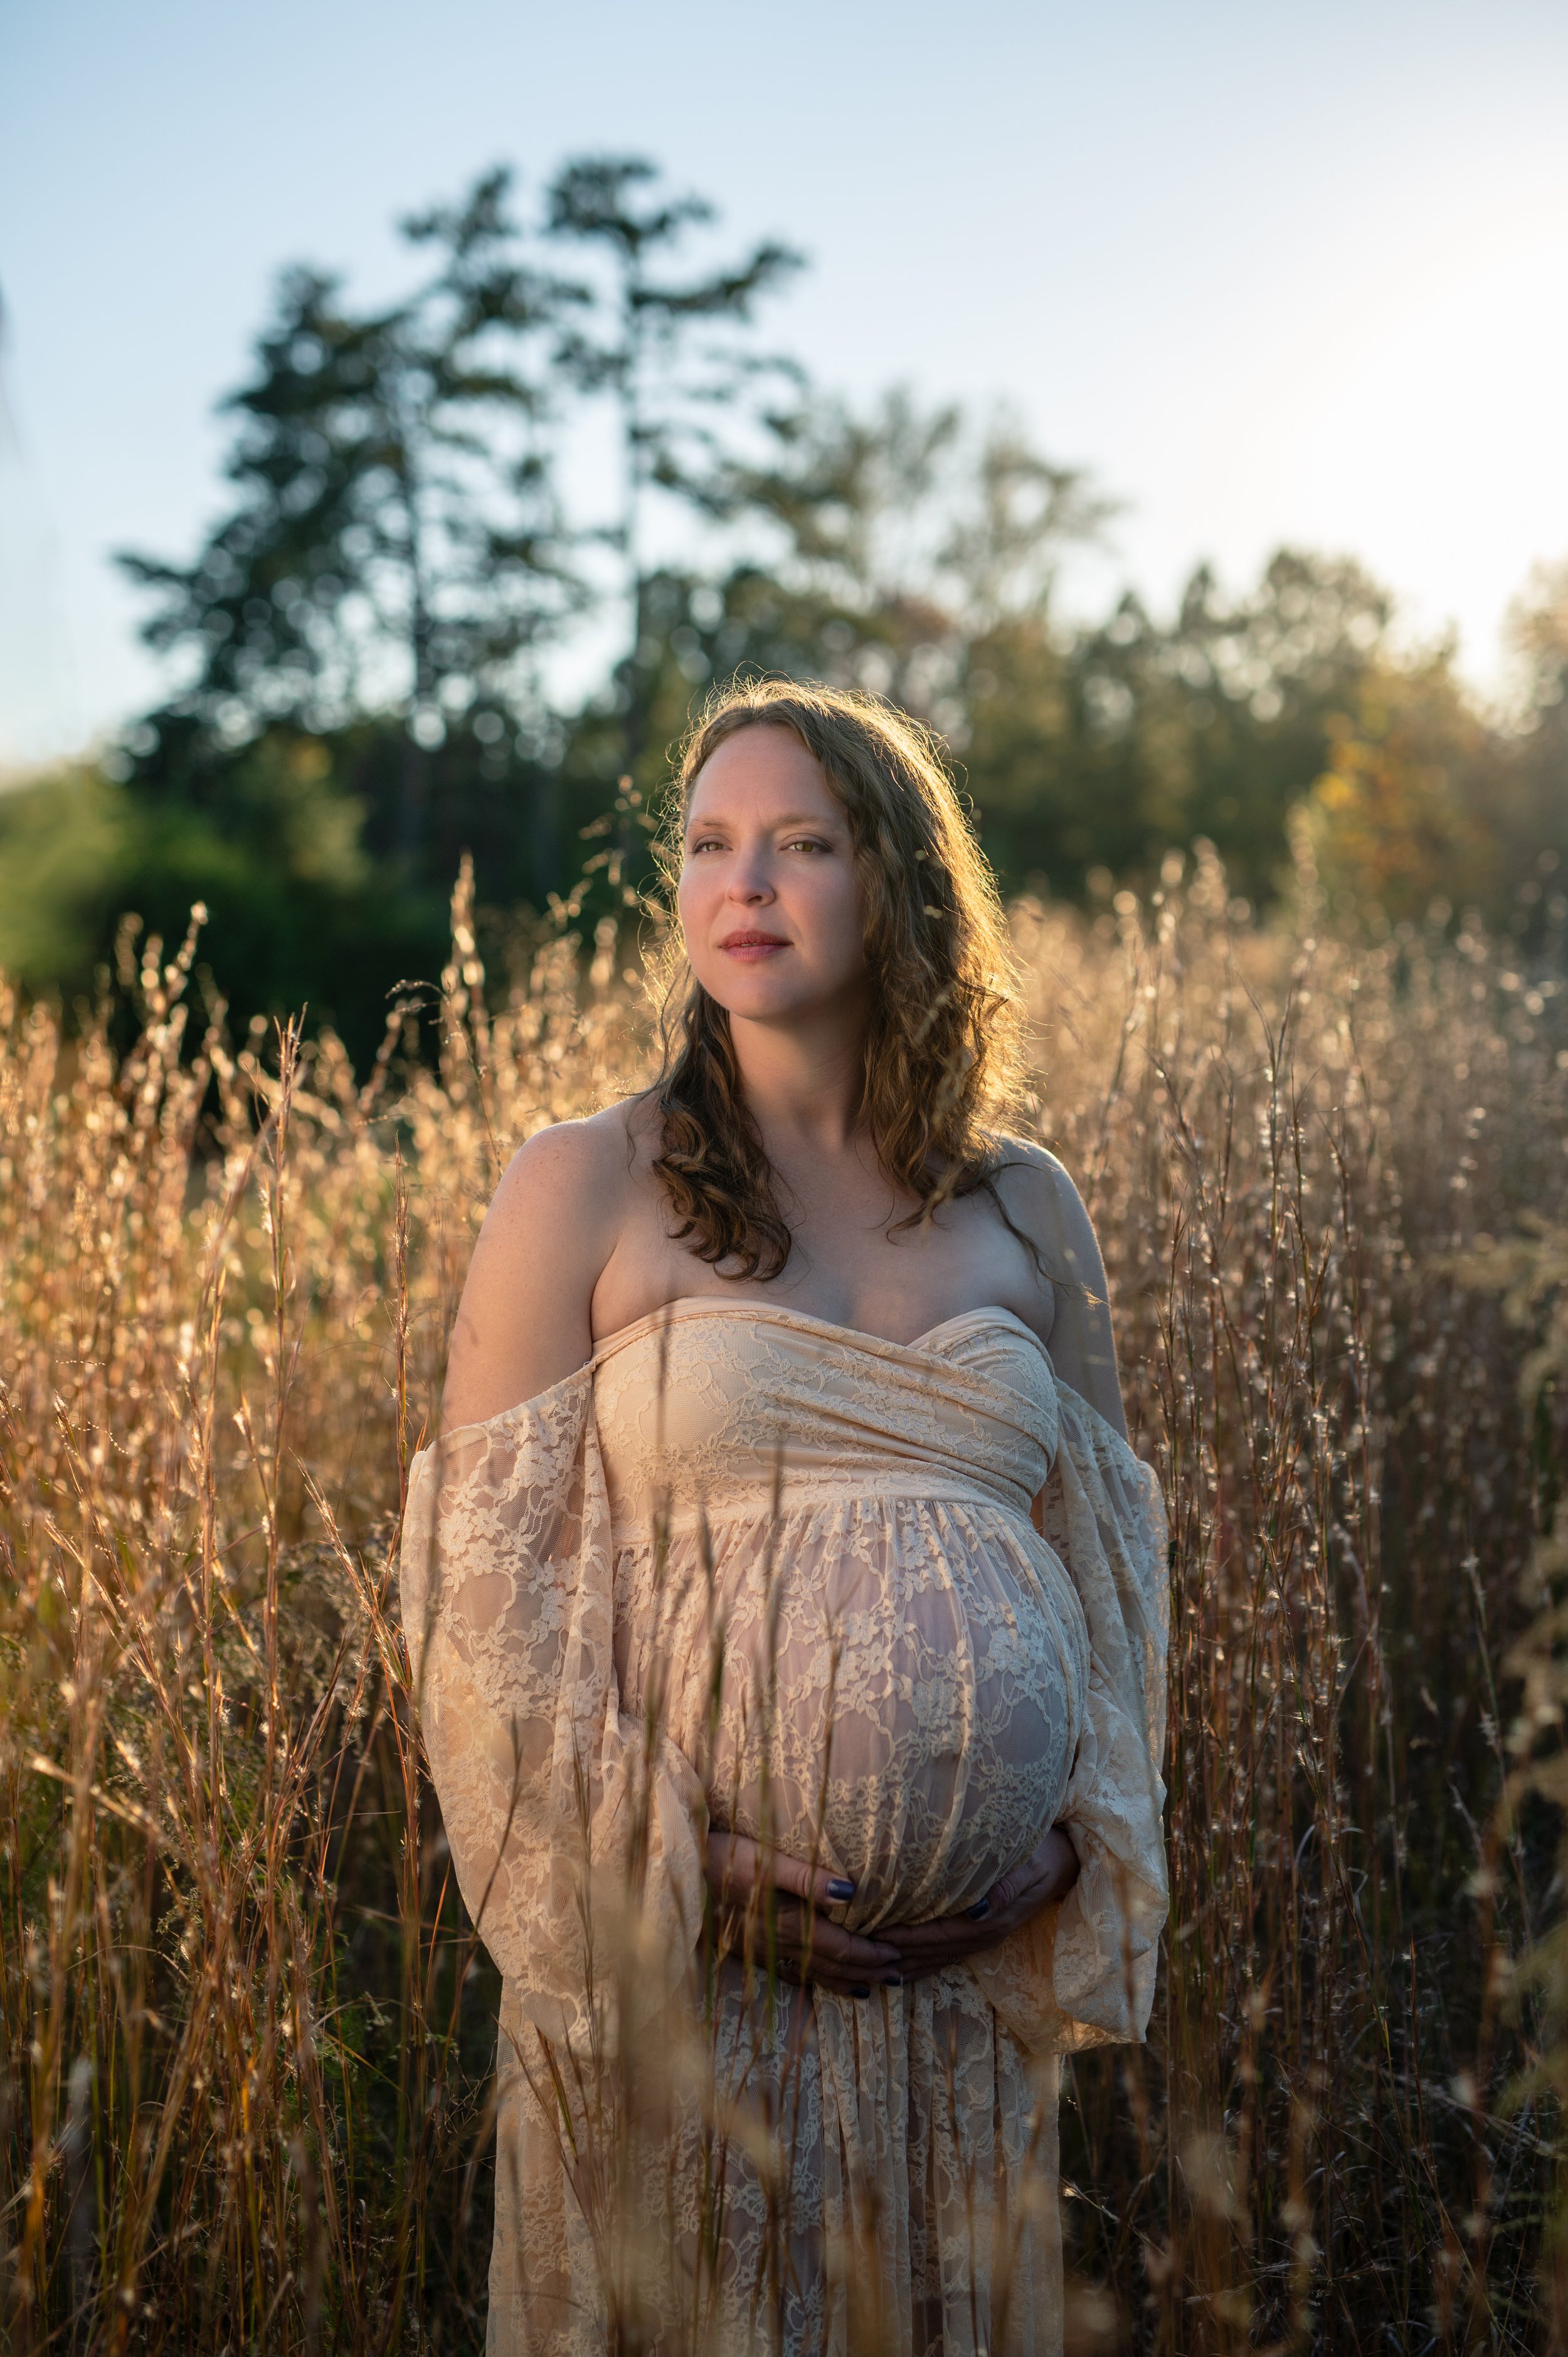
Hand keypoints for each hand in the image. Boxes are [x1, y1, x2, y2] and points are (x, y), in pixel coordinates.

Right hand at [704, 1832, 901, 1997]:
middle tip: (897, 1976)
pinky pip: (786, 1973)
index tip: (898, 1955)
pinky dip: (809, 1980)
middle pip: (830, 1965)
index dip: (870, 1954)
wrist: (671, 1874)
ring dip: (842, 1981)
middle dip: (866, 1972)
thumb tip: (850, 1893)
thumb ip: (806, 1878)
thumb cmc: (717, 1858)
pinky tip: (815, 1983)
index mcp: (786, 1922)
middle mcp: (776, 1943)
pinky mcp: (743, 1948)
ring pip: (810, 1973)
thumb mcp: (762, 1860)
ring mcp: (759, 1950)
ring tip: (868, 1988)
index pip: (840, 1947)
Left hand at [878, 1826, 1081, 1983]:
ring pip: (934, 1959)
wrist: (1066, 1861)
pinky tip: (895, 1970)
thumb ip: (1007, 1887)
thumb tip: (979, 1910)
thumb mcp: (1031, 1865)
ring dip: (902, 1963)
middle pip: (932, 1952)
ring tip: (866, 1966)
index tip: (875, 1937)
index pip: (941, 1935)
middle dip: (895, 1954)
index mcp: (992, 1920)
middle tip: (858, 1952)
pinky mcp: (979, 1934)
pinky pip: (943, 1956)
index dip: (908, 1938)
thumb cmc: (1043, 1852)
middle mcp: (983, 1935)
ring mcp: (981, 1938)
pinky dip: (918, 1964)